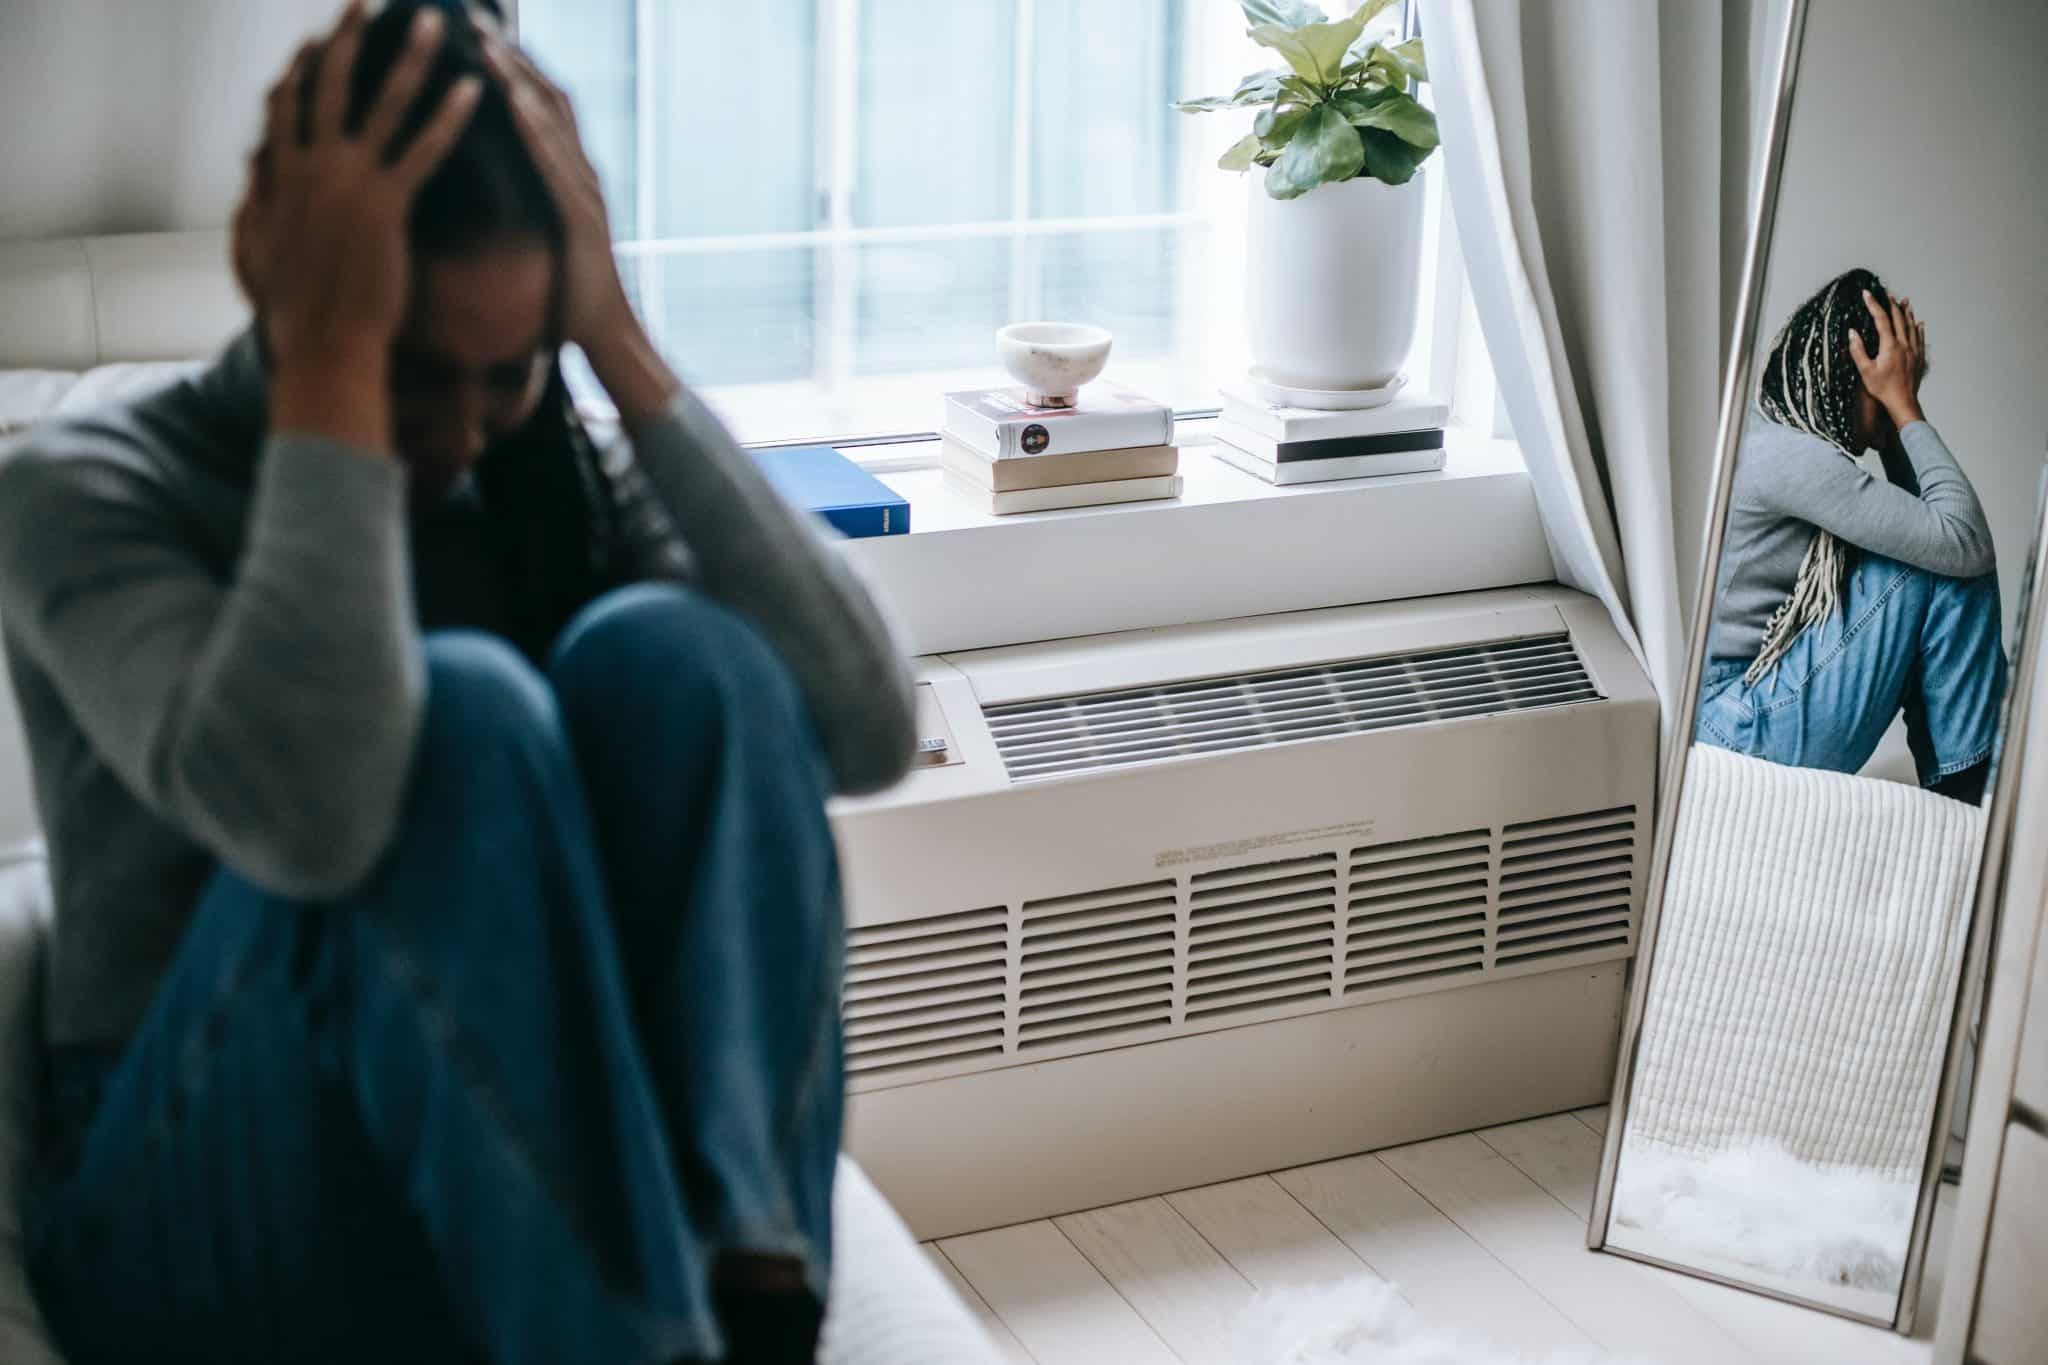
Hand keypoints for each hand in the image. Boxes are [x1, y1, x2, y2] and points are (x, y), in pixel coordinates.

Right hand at [235, 1, 479, 445]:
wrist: (322, 345)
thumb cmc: (291, 312)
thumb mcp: (255, 250)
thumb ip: (255, 203)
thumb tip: (252, 171)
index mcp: (280, 177)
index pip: (287, 106)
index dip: (303, 70)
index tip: (316, 42)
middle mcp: (311, 168)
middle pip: (329, 85)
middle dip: (348, 37)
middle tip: (366, 1)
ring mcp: (348, 183)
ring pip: (382, 104)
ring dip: (409, 59)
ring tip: (433, 24)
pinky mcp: (386, 206)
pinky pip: (423, 150)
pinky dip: (448, 117)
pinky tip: (472, 91)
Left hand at [480, 32, 635, 349]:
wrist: (605, 336)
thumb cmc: (567, 295)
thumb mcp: (537, 238)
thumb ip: (521, 206)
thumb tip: (482, 189)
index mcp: (568, 176)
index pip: (540, 105)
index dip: (511, 66)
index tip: (475, 32)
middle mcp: (582, 174)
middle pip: (547, 97)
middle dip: (511, 55)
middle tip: (473, 17)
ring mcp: (586, 193)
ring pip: (552, 122)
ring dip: (519, 79)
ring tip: (486, 43)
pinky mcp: (582, 218)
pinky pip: (555, 164)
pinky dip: (535, 129)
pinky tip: (512, 101)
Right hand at [1848, 288, 1926, 429]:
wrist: (1902, 401)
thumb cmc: (1882, 388)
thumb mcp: (1865, 370)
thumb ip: (1858, 350)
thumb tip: (1853, 332)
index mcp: (1890, 346)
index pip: (1881, 319)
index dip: (1873, 305)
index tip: (1867, 294)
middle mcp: (1904, 344)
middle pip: (1899, 319)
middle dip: (1891, 305)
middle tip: (1887, 294)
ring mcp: (1914, 350)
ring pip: (1912, 326)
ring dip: (1907, 313)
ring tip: (1905, 302)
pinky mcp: (1919, 357)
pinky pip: (1920, 337)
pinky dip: (1918, 328)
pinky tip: (1919, 323)